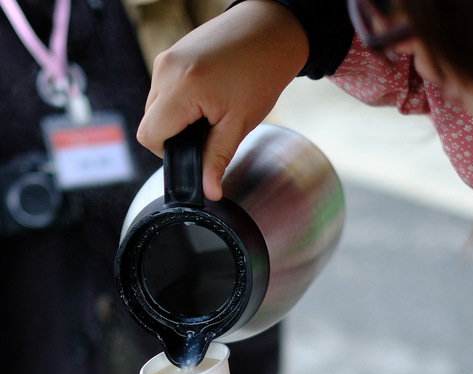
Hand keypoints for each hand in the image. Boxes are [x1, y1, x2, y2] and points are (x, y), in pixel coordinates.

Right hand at [137, 0, 308, 200]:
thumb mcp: (240, 123)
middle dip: (176, 135)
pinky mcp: (171, 54)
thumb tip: (208, 191)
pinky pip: (163, 90)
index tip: (194, 151)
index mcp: (181, 87)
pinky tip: (206, 96)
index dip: (170, 153)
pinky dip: (180, 101)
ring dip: (178, 118)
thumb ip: (217, 159)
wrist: (270, 30)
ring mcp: (165, 59)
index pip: (150, 136)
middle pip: (151, 123)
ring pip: (156, 107)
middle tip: (209, 129)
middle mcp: (165, 70)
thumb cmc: (261, 71)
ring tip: (211, 110)